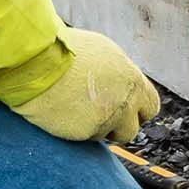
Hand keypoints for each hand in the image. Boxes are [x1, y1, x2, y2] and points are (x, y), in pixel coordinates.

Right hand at [5, 28, 159, 142]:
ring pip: (106, 135)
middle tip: (101, 116)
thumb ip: (121, 75)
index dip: (137, 110)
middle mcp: (125, 103)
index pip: (150, 107)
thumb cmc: (67, 51)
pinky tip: (63, 112)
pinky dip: (76, 129)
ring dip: (94, 127)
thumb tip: (126, 86)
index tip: (125, 109)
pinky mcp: (84, 133)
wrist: (38, 61)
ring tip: (75, 107)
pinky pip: (84, 138)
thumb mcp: (105, 55)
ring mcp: (106, 120)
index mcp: (133, 81)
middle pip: (132, 129)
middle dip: (119, 126)